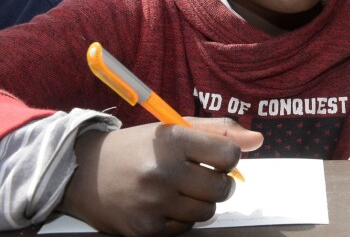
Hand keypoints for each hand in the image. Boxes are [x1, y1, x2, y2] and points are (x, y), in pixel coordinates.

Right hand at [59, 118, 263, 235]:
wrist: (86, 172)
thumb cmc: (139, 146)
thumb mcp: (176, 127)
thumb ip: (219, 131)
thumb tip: (259, 140)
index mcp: (173, 139)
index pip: (229, 154)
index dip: (229, 156)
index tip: (217, 156)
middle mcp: (163, 170)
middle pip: (222, 187)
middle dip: (221, 182)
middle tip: (206, 175)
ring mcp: (154, 203)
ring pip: (207, 210)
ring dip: (203, 200)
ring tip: (184, 188)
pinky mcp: (146, 229)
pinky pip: (186, 228)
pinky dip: (184, 216)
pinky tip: (167, 202)